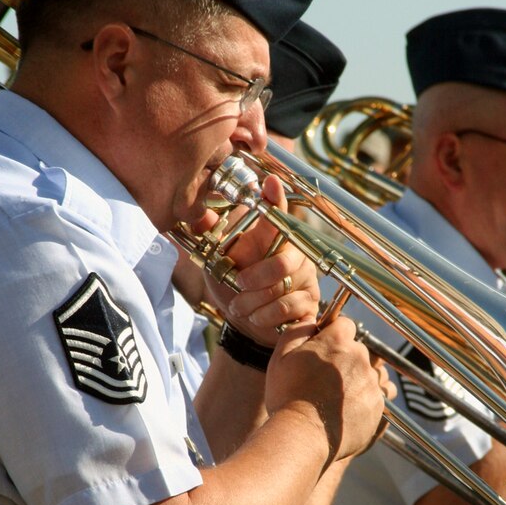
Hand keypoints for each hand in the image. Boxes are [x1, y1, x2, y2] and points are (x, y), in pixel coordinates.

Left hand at [199, 175, 319, 345]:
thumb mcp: (219, 262)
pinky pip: (289, 307)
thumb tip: (196, 214)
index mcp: (271, 238)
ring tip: (240, 306)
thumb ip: (210, 238)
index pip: (277, 213)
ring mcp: (305, 277)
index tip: (269, 182)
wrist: (250, 322)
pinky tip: (256, 317)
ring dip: (253, 302)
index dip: (275, 197)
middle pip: (282, 262)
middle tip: (238, 284)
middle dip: (255, 278)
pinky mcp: (309, 301)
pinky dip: (265, 315)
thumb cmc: (237, 286)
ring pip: (282, 288)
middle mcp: (294, 253)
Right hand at [265, 316, 387, 462]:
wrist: (303, 436)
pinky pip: (378, 395)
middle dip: (344, 359)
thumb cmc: (287, 396)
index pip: (344, 325)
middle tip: (324, 378)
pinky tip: (348, 409)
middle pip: (357, 349)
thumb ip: (298, 331)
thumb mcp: (281, 356)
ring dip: (357, 379)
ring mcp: (372, 382)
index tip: (323, 349)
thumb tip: (312, 321)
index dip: (333, 336)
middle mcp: (360, 357)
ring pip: (369, 372)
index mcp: (337, 341)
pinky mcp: (378, 405)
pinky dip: (365, 399)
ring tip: (337, 396)